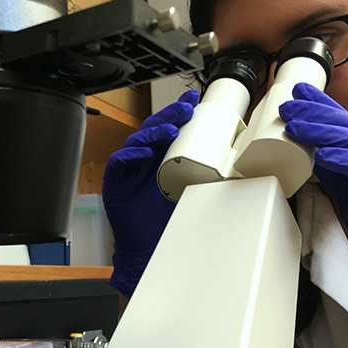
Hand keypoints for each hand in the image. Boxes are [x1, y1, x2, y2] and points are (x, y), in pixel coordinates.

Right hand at [102, 90, 199, 297]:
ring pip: (136, 142)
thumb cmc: (167, 221)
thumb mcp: (191, 192)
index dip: (179, 112)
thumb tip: (232, 162)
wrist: (150, 247)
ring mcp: (128, 171)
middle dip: (169, 116)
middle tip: (186, 108)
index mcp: (161, 158)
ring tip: (171, 129)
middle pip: (152, 129)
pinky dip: (130, 156)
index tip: (195, 100)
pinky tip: (144, 153)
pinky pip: (118, 164)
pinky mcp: (115, 184)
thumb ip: (202, 174)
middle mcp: (144, 160)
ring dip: (153, 133)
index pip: (169, 129)